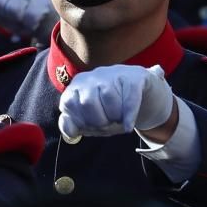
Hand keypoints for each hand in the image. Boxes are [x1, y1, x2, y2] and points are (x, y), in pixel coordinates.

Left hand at [58, 64, 175, 140]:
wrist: (139, 92)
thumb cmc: (108, 109)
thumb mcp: (89, 120)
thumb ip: (73, 126)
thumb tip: (70, 133)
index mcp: (76, 86)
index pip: (68, 103)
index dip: (79, 121)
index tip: (90, 127)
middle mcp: (92, 76)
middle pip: (87, 102)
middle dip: (98, 121)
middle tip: (107, 123)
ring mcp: (113, 74)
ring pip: (108, 98)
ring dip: (114, 117)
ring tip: (118, 117)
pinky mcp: (134, 77)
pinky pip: (129, 99)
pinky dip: (129, 116)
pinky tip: (128, 126)